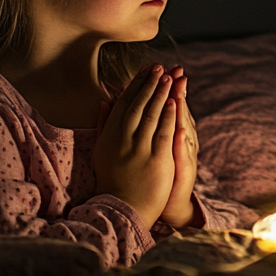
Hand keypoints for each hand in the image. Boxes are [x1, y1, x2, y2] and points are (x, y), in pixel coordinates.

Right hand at [93, 64, 177, 228]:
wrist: (122, 209)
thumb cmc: (112, 179)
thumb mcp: (102, 151)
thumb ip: (103, 125)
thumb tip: (104, 102)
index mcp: (109, 135)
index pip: (124, 102)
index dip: (136, 83)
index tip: (147, 69)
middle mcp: (122, 139)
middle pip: (137, 104)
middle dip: (149, 83)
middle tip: (160, 66)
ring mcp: (138, 149)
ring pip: (150, 115)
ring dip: (161, 93)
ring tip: (168, 76)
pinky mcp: (155, 159)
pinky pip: (162, 133)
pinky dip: (168, 115)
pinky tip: (174, 101)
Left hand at [160, 67, 199, 227]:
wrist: (169, 201)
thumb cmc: (157, 171)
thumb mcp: (152, 144)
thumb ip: (148, 123)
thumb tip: (137, 102)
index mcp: (170, 131)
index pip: (168, 104)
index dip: (166, 86)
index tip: (162, 67)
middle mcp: (180, 139)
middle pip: (179, 110)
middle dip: (177, 90)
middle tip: (178, 71)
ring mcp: (184, 153)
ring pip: (184, 128)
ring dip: (183, 111)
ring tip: (179, 93)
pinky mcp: (184, 169)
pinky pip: (183, 153)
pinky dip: (182, 142)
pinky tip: (181, 130)